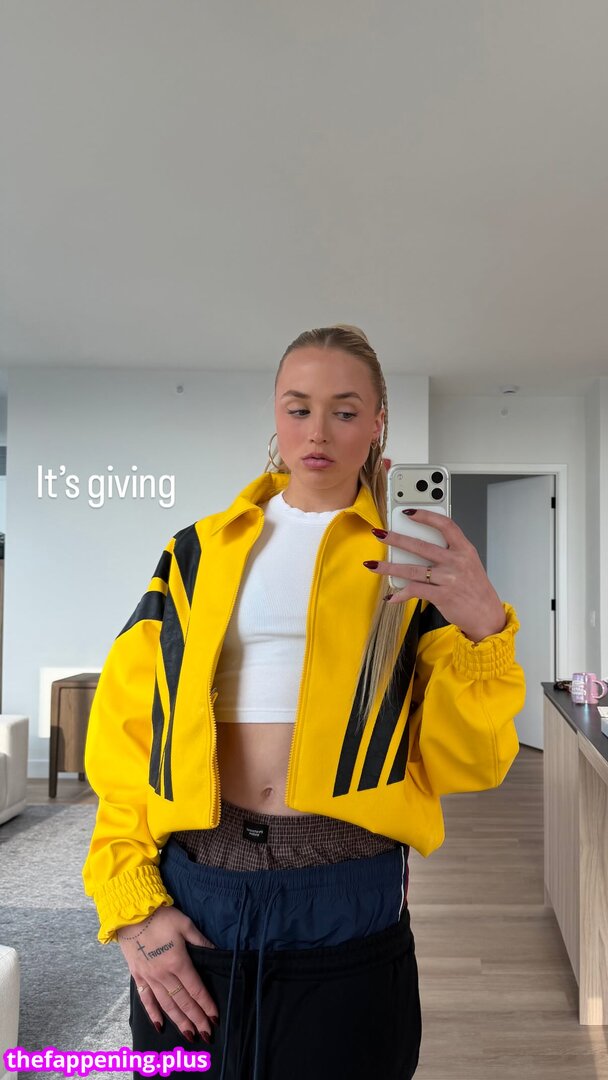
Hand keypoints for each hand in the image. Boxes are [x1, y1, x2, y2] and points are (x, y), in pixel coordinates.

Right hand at [117, 905, 218, 1043]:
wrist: (130, 913)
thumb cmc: (161, 917)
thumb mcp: (186, 924)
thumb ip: (201, 941)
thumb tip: (216, 952)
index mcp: (178, 962)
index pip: (196, 989)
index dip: (206, 1004)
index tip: (215, 1018)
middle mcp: (164, 975)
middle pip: (183, 1001)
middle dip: (196, 1019)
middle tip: (206, 1035)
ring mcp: (149, 978)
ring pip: (167, 1005)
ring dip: (179, 1021)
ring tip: (189, 1035)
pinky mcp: (138, 976)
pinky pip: (146, 999)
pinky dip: (153, 1013)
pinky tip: (160, 1026)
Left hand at [365, 510, 506, 641]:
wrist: (486, 615)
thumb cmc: (475, 588)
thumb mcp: (469, 564)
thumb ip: (449, 553)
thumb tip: (418, 546)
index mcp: (464, 549)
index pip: (446, 525)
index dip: (426, 516)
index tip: (408, 512)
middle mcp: (457, 562)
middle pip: (421, 546)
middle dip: (396, 539)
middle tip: (379, 534)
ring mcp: (449, 579)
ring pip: (412, 570)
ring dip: (389, 567)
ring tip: (372, 565)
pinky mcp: (442, 596)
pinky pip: (415, 591)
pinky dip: (400, 594)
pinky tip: (391, 596)